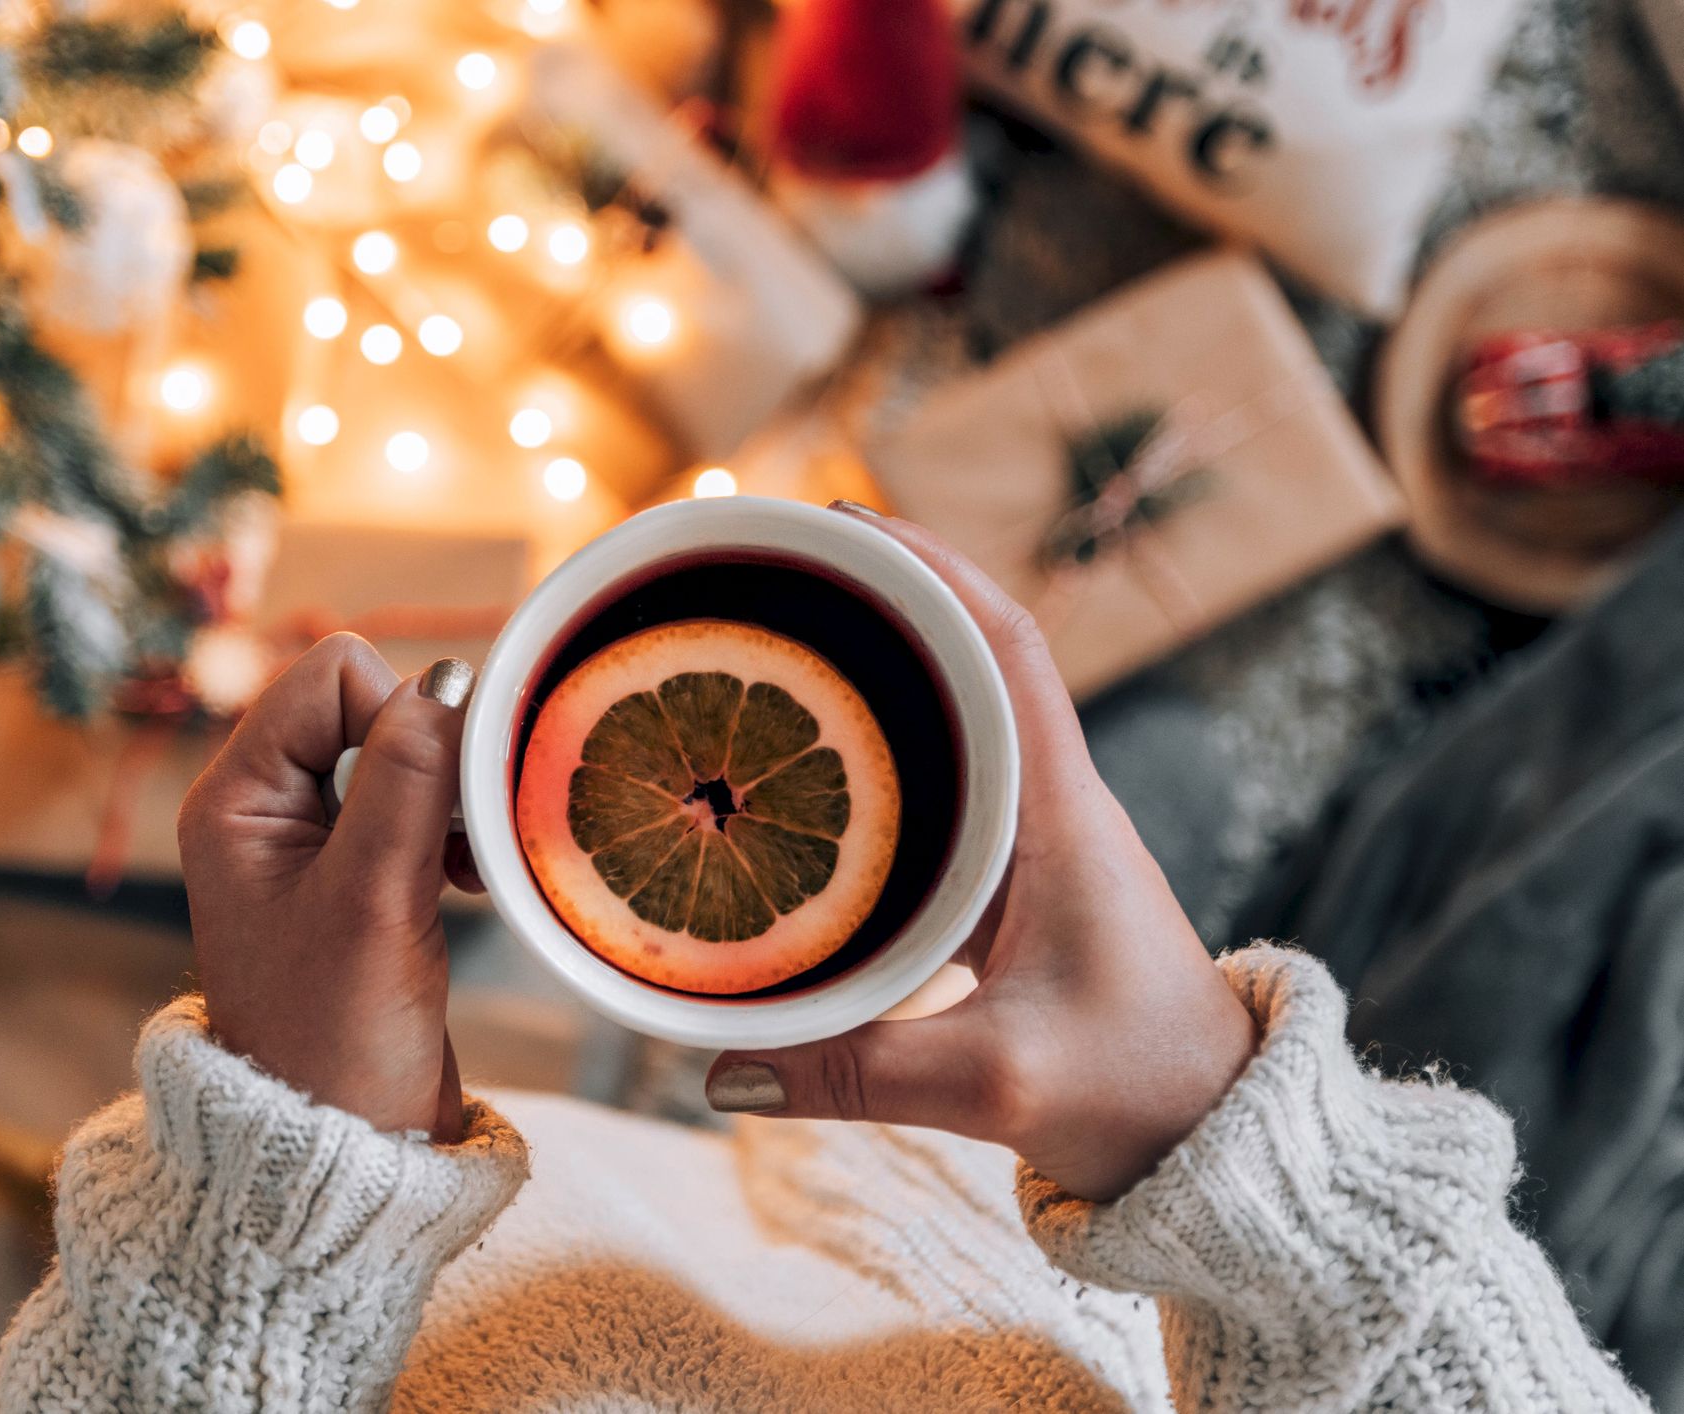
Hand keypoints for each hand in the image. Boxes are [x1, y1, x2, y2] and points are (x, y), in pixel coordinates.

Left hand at [178, 634, 480, 1141]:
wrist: (344, 1151)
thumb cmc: (337, 1039)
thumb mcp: (373, 897)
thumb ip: (408, 779)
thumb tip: (449, 682)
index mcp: (237, 798)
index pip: (334, 675)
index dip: (400, 717)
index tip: (434, 803)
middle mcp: (267, 808)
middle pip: (371, 704)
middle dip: (432, 759)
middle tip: (455, 840)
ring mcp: (314, 844)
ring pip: (405, 754)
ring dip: (450, 798)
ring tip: (463, 869)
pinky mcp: (362, 877)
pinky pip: (421, 805)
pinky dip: (456, 830)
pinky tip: (470, 881)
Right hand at [706, 507, 1257, 1200]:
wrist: (1216, 1136)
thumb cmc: (1141, 1089)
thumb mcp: (995, 1082)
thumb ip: (859, 1072)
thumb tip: (717, 1070)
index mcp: (1063, 812)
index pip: (1007, 648)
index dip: (932, 568)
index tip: (847, 521)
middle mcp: (1050, 807)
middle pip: (964, 666)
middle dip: (874, 607)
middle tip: (771, 577)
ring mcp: (1032, 847)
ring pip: (947, 733)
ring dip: (871, 683)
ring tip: (767, 655)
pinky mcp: (1012, 893)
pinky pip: (935, 802)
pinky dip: (870, 772)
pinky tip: (798, 789)